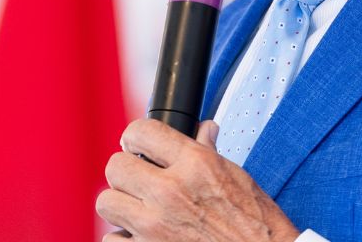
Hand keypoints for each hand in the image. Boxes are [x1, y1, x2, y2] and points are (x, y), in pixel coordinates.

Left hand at [96, 118, 300, 241]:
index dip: (136, 137)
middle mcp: (170, 192)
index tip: (137, 145)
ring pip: (106, 202)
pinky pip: (111, 238)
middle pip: (115, 166)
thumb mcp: (237, 178)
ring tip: (139, 208)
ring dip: (121, 205)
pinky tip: (141, 236)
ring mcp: (155, 226)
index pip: (141, 131)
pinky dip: (123, 238)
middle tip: (139, 179)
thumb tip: (205, 130)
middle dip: (126, 171)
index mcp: (195, 165)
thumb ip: (210, 153)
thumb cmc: (255, 225)